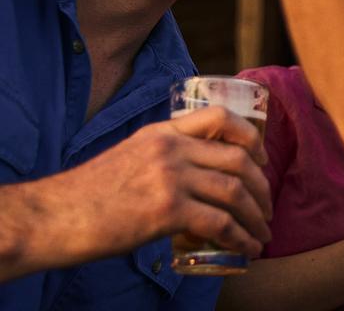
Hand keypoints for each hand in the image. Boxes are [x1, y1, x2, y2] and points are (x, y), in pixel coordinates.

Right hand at [50, 106, 271, 262]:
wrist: (53, 217)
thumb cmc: (87, 195)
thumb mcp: (129, 156)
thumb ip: (163, 158)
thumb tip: (195, 177)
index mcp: (162, 133)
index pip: (219, 117)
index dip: (250, 137)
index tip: (261, 159)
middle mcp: (171, 149)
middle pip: (238, 159)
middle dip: (261, 186)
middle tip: (266, 208)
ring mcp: (171, 178)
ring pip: (235, 191)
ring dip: (256, 216)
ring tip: (262, 234)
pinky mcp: (168, 210)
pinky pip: (221, 223)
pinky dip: (241, 238)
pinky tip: (246, 249)